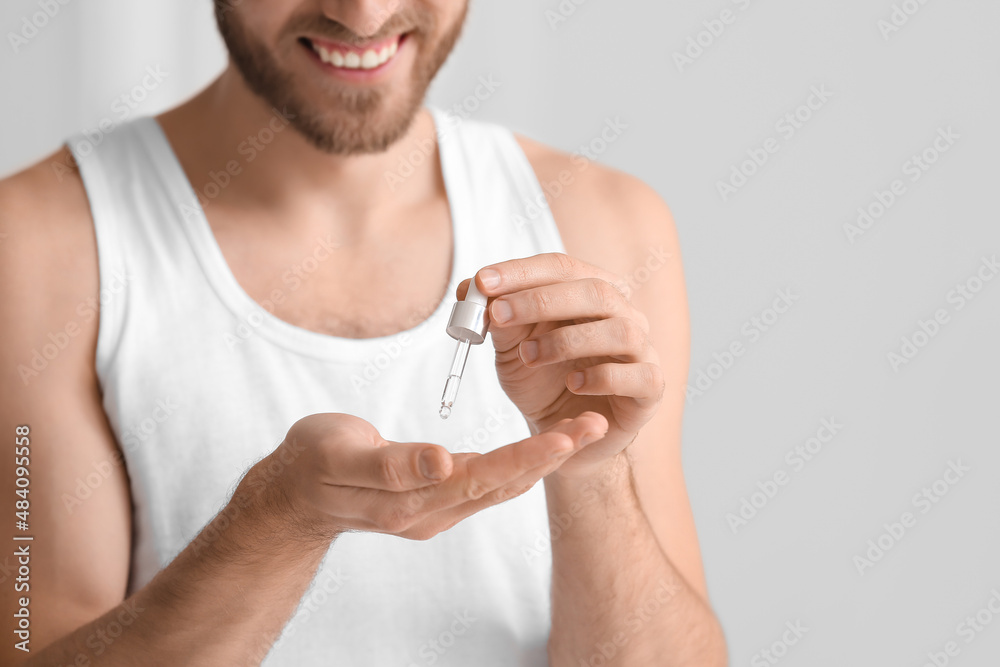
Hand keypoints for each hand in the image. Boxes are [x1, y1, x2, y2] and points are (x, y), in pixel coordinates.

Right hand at [263, 411, 608, 540]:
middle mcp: (432, 512)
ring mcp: (434, 510)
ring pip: (499, 485)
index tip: (565, 436)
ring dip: (542, 459)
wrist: (293, 496)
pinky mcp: (433, 501)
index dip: (526, 456)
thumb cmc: (313, 466)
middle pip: (503, 483)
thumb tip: (443, 462)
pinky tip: (540, 449)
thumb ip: (393, 464)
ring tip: (581, 432)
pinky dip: (518, 464)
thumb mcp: (342, 456)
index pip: (483, 477)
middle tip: (595, 425)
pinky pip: (486, 484)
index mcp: (412, 500)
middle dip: (551, 455)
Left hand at [457, 253, 664, 479]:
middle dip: (540, 300)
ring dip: (568, 340)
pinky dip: (603, 376)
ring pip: (621, 330)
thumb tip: (470, 288)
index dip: (522, 271)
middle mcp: (623, 314)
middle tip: (499, 315)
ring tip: (530, 356)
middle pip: (595, 291)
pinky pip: (639, 375)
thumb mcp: (511, 349)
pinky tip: (574, 383)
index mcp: (590, 293)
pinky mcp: (650, 389)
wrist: (562, 436)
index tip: (483, 281)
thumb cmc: (543, 382)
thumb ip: (498, 319)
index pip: (562, 267)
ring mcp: (642, 350)